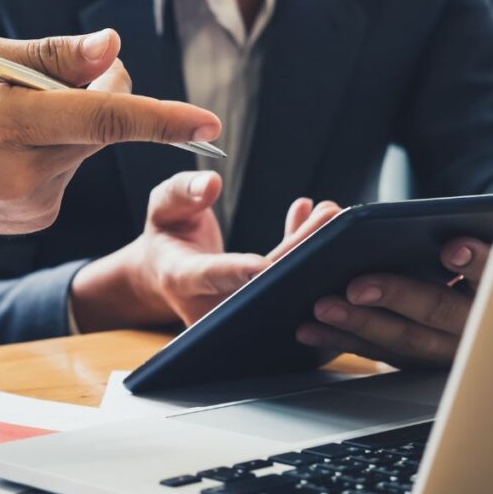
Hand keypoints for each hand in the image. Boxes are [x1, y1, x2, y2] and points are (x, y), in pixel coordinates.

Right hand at [0, 30, 219, 271]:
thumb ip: (49, 57)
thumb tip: (113, 49)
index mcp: (6, 125)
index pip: (102, 119)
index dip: (161, 118)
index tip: (209, 123)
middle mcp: (27, 173)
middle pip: (103, 124)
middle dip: (98, 91)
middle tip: (48, 76)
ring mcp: (34, 204)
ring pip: (87, 147)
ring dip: (69, 123)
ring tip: (6, 123)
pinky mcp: (37, 219)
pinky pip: (69, 171)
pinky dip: (54, 152)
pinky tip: (5, 154)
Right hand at [70, 179, 338, 331]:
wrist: (164, 273)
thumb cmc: (164, 236)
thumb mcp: (162, 208)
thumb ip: (181, 192)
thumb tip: (211, 183)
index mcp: (181, 278)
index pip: (213, 275)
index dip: (240, 271)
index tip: (266, 264)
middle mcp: (211, 301)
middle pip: (259, 282)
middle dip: (297, 250)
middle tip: (329, 218)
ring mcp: (235, 309)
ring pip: (277, 283)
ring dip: (307, 248)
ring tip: (330, 213)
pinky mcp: (254, 305)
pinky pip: (282, 281)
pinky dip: (298, 250)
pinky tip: (307, 218)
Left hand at [296, 237, 491, 367]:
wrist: (479, 315)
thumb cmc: (472, 266)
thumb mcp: (482, 246)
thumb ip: (462, 236)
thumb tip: (416, 226)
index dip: (476, 262)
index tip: (452, 248)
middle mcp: (474, 325)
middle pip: (437, 311)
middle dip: (396, 296)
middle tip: (356, 286)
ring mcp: (443, 348)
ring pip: (403, 339)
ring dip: (358, 323)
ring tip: (322, 306)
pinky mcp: (413, 359)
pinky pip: (375, 351)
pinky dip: (340, 339)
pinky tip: (308, 329)